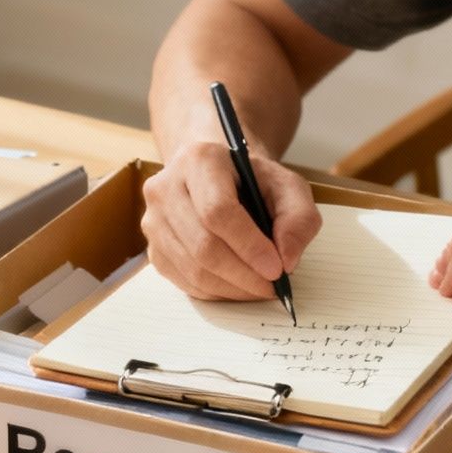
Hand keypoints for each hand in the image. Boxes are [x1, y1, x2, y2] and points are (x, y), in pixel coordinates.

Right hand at [142, 140, 321, 299]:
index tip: (277, 268)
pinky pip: (185, 282)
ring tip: (260, 287)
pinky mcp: (153, 249)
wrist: (216, 177)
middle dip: (243, 274)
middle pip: (203, 245)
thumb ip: (298, 218)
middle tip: (273, 286)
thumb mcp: (288, 186)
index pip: (218, 211)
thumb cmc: (252, 181)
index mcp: (199, 160)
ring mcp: (153, 220)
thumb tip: (287, 259)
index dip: (249, 245)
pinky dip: (217, 291)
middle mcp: (165, 188)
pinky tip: (238, 285)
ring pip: (193, 269)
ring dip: (233, 288)